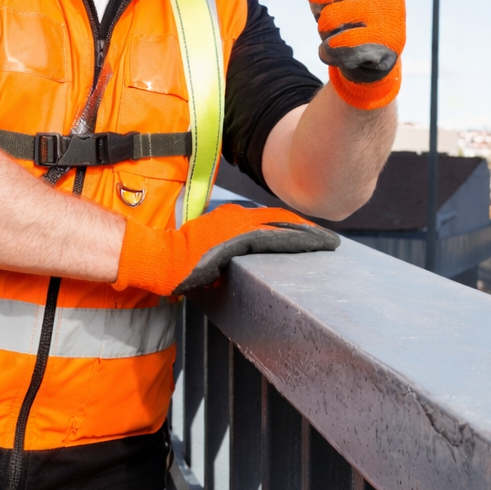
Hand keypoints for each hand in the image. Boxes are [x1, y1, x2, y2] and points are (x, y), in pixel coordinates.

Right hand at [115, 203, 338, 296]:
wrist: (161, 258)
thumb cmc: (177, 262)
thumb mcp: (206, 255)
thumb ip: (224, 256)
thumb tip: (229, 272)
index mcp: (228, 219)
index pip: (267, 219)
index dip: (290, 225)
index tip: (308, 234)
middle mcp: (236, 216)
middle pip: (281, 219)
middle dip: (306, 228)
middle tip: (328, 239)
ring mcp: (238, 226)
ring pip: (283, 226)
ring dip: (308, 234)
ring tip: (329, 242)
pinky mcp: (240, 238)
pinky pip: (275, 237)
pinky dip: (297, 240)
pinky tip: (314, 245)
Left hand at [298, 0, 405, 109]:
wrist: (370, 52)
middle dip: (318, 5)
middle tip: (335, 7)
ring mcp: (394, 9)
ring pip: (327, 19)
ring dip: (326, 28)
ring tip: (345, 27)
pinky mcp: (389, 42)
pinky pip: (335, 46)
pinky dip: (330, 51)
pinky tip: (346, 49)